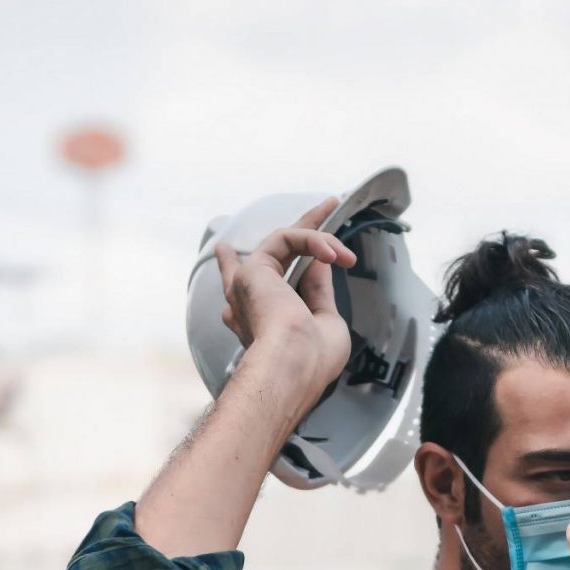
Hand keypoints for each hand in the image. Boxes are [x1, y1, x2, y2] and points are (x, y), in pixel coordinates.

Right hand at [211, 198, 356, 411]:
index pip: (243, 288)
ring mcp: (246, 284)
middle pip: (269, 253)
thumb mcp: (324, 322)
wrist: (295, 364)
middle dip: (303, 229)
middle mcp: (245, 301)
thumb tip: (318, 264)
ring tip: (346, 255)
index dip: (232, 266)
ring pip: (284, 241)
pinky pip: (287, 238)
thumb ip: (317, 292)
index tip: (223, 250)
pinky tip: (333, 255)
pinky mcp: (253, 268)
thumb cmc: (313, 359)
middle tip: (327, 205)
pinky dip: (313, 241)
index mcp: (256, 321)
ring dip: (320, 238)